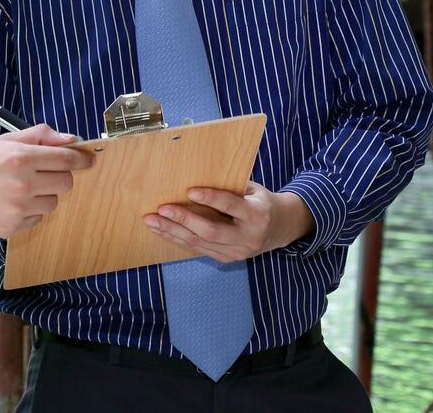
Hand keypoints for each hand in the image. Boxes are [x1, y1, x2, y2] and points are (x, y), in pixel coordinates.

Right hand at [0, 125, 93, 237]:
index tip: (89, 160)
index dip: (82, 159)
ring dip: (44, 194)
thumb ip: (37, 136)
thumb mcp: (1, 141)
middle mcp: (23, 184)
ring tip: (19, 188)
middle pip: (65, 182)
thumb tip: (69, 138)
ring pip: (53, 202)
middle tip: (41, 172)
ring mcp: (18, 208)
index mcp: (20, 158)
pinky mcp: (12, 227)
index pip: (66, 159)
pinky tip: (8, 202)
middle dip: (59, 176)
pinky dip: (30, 210)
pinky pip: (37, 218)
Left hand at [142, 183, 313, 263]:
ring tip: (152, 221)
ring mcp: (237, 252)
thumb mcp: (254, 190)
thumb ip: (231, 187)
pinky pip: (199, 249)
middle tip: (161, 209)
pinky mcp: (227, 259)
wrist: (280, 229)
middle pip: (211, 231)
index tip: (189, 191)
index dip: (211, 198)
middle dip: (183, 220)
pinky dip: (179, 239)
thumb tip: (197, 174)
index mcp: (258, 215)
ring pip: (200, 243)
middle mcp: (248, 237)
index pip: (231, 206)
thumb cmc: (261, 201)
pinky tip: (164, 231)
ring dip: (173, 232)